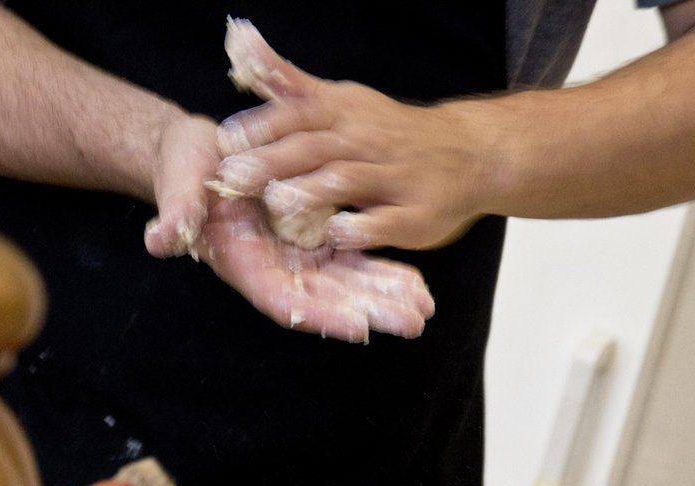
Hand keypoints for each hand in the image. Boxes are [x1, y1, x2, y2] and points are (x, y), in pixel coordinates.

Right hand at [143, 106, 434, 342]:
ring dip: (385, 297)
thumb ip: (175, 214)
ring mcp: (297, 256)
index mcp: (243, 263)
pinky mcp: (314, 237)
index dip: (321, 314)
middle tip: (411, 322)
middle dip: (369, 312)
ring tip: (423, 309)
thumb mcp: (178, 185)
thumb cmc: (186, 169)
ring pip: (347, 285)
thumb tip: (158, 240)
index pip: (284, 299)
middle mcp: (274, 269)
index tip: (355, 327)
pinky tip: (415, 284)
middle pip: (327, 300)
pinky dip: (382, 271)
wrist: (202, 151)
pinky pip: (353, 259)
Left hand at [213, 18, 488, 251]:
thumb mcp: (341, 100)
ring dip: (313, 190)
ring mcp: (395, 178)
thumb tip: (241, 41)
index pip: (297, 113)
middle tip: (233, 178)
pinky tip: (338, 234)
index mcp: (345, 113)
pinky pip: (387, 222)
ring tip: (279, 202)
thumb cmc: (389, 132)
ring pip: (348, 180)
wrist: (470, 153)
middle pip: (314, 147)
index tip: (225, 139)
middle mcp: (368, 140)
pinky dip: (363, 227)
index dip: (261, 125)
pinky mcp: (416, 214)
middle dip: (273, 161)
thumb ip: (290, 84)